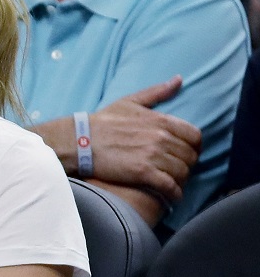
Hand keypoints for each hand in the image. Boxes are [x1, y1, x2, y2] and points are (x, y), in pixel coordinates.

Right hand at [86, 77, 200, 202]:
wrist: (81, 141)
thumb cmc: (103, 121)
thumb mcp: (131, 101)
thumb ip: (158, 92)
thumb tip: (178, 79)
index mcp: (162, 121)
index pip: (194, 136)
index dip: (194, 147)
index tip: (188, 154)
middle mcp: (162, 138)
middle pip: (190, 156)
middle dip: (187, 165)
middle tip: (179, 171)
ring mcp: (153, 156)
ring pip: (182, 171)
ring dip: (181, 180)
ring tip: (175, 183)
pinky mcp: (142, 173)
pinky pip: (169, 185)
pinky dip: (174, 192)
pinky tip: (173, 196)